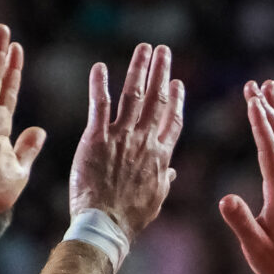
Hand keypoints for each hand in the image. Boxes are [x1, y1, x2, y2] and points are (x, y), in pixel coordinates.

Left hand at [67, 42, 186, 236]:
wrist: (106, 224)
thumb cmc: (130, 217)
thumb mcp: (156, 200)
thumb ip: (165, 180)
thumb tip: (172, 172)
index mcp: (160, 155)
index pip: (172, 120)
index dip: (176, 100)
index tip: (176, 83)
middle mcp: (144, 140)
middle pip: (156, 99)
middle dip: (161, 72)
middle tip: (163, 51)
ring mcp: (121, 137)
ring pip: (134, 95)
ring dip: (139, 68)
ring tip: (144, 49)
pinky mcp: (97, 138)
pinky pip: (100, 105)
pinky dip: (100, 84)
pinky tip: (100, 67)